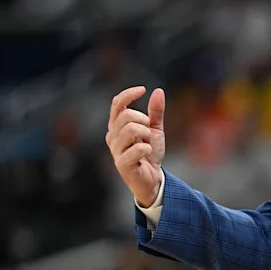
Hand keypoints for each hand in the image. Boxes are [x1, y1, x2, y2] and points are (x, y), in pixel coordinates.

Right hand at [105, 86, 166, 207]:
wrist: (153, 179)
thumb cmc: (150, 154)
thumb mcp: (155, 130)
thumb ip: (155, 112)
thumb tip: (158, 91)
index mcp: (117, 126)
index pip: (116, 104)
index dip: (127, 94)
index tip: (142, 89)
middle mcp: (112, 136)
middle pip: (126, 115)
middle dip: (144, 121)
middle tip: (149, 133)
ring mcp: (116, 150)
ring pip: (130, 129)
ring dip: (146, 134)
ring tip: (148, 143)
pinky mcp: (122, 164)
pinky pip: (137, 148)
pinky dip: (147, 148)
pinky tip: (147, 154)